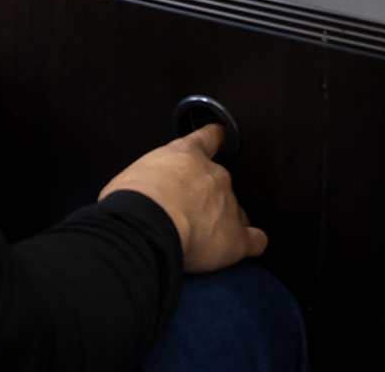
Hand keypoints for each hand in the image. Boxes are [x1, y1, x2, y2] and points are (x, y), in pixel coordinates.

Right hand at [99, 124, 267, 272]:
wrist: (146, 226)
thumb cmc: (131, 201)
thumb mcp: (129, 178)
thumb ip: (145, 180)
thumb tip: (136, 197)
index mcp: (186, 155)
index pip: (208, 138)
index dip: (216, 138)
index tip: (220, 136)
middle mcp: (213, 175)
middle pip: (221, 182)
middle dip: (208, 197)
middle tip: (187, 214)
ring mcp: (228, 205)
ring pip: (235, 212)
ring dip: (223, 222)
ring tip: (204, 239)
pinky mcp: (236, 237)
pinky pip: (254, 240)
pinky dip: (251, 243)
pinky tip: (246, 247)